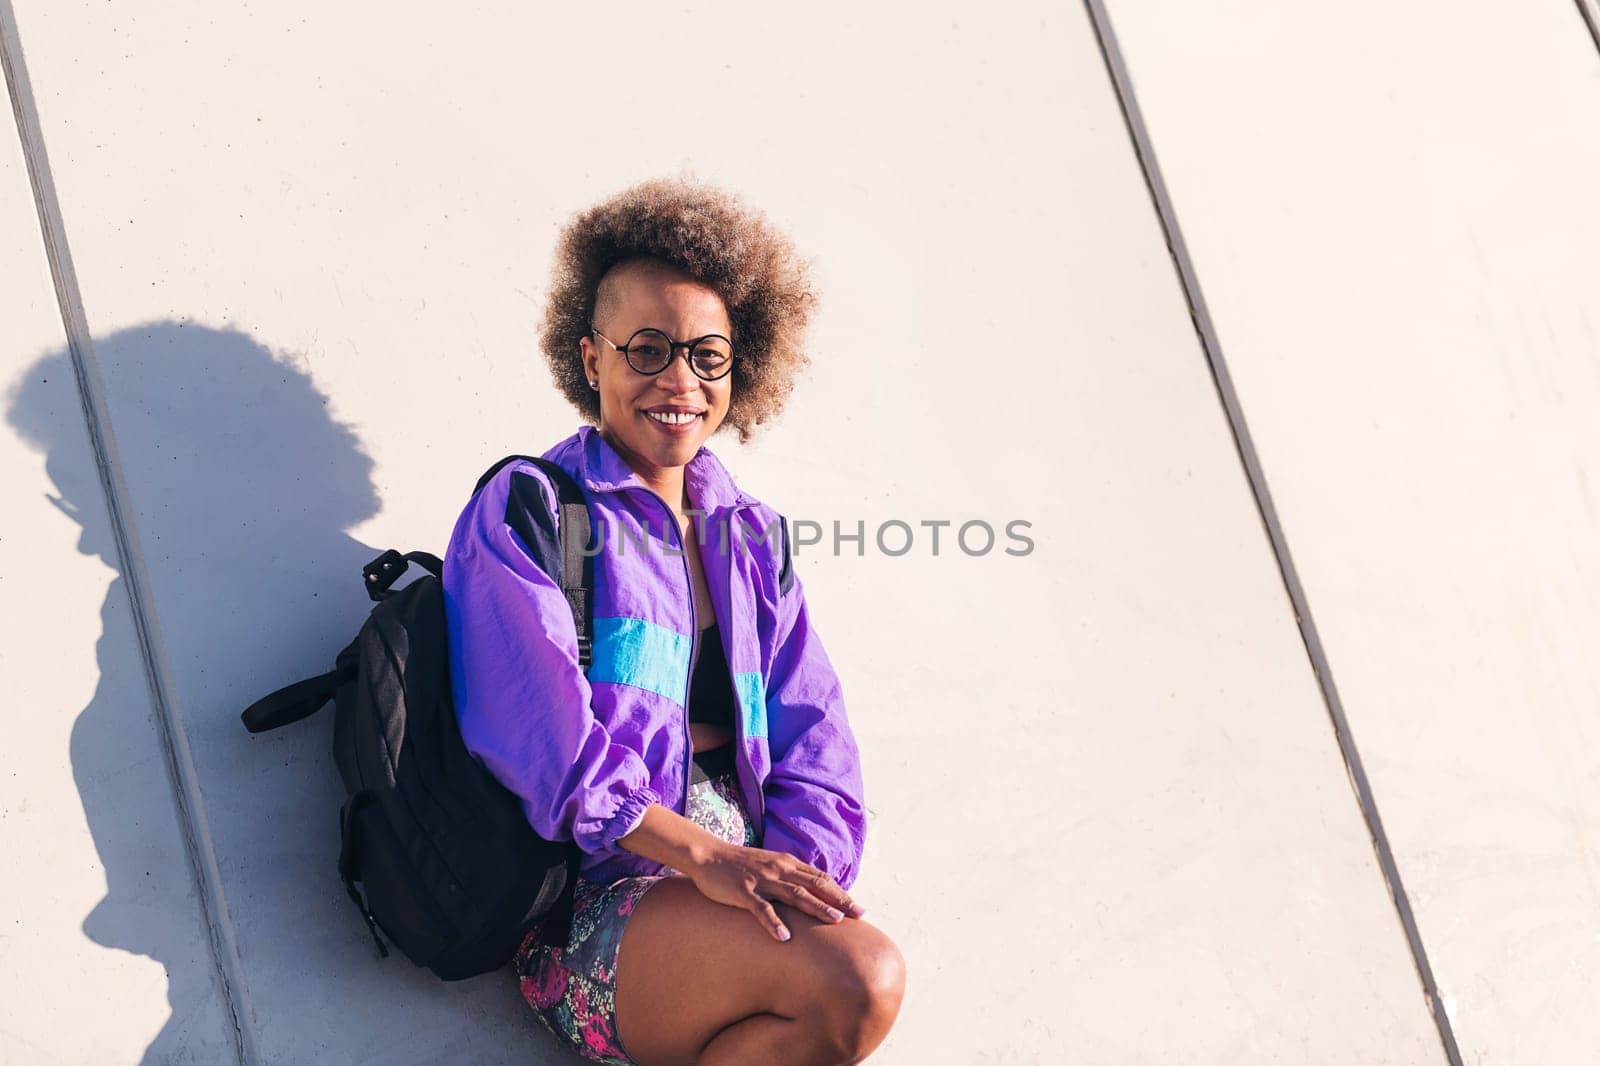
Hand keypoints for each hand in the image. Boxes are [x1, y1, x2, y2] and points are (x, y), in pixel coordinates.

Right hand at [684, 841, 864, 941]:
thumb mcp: (770, 866)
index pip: (820, 878)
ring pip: (795, 894)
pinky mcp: (743, 891)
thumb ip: (789, 877)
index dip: (841, 893)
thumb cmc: (739, 865)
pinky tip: (784, 937)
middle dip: (838, 900)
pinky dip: (773, 922)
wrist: (707, 855)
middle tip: (858, 915)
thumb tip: (810, 894)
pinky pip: (761, 908)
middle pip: (815, 885)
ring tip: (834, 921)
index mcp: (787, 864)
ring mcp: (762, 880)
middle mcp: (779, 870)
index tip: (857, 908)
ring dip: (816, 907)